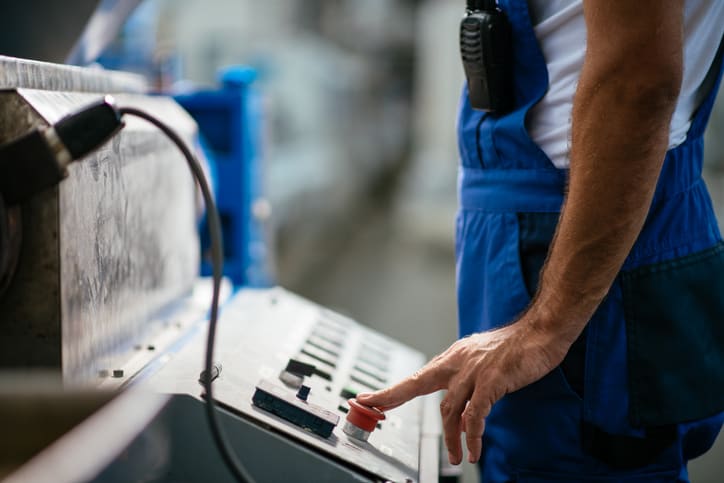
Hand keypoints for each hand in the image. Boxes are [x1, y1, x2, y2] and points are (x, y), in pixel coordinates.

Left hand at [356, 315, 568, 464]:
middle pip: (417, 384)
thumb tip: (460, 411)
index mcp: (454, 357)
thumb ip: (468, 382)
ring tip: (457, 458)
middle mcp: (458, 362)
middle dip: (391, 397)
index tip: (368, 398)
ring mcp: (474, 371)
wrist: (543, 330)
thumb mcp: (484, 361)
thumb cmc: (516, 347)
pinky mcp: (492, 381)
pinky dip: (473, 436)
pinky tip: (474, 449)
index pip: (417, 376)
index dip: (392, 389)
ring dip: (450, 438)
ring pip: (449, 409)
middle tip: (371, 409)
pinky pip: (475, 416)